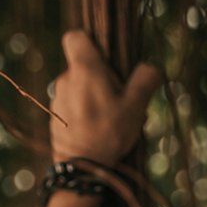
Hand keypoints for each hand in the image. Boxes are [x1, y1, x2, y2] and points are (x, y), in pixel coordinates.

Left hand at [49, 29, 162, 165]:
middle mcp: (65, 79)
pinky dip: (85, 113)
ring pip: (79, 88)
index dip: (91, 42)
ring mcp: (57, 98)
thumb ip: (145, 81)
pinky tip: (98, 131)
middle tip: (120, 102)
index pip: (75, 37)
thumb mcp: (135, 107)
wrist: (81, 169)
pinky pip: (72, 106)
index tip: (107, 61)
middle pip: (84, 66)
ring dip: (95, 98)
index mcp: (84, 70)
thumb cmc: (109, 134)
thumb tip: (152, 67)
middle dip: (102, 79)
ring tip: (112, 122)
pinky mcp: (54, 117)